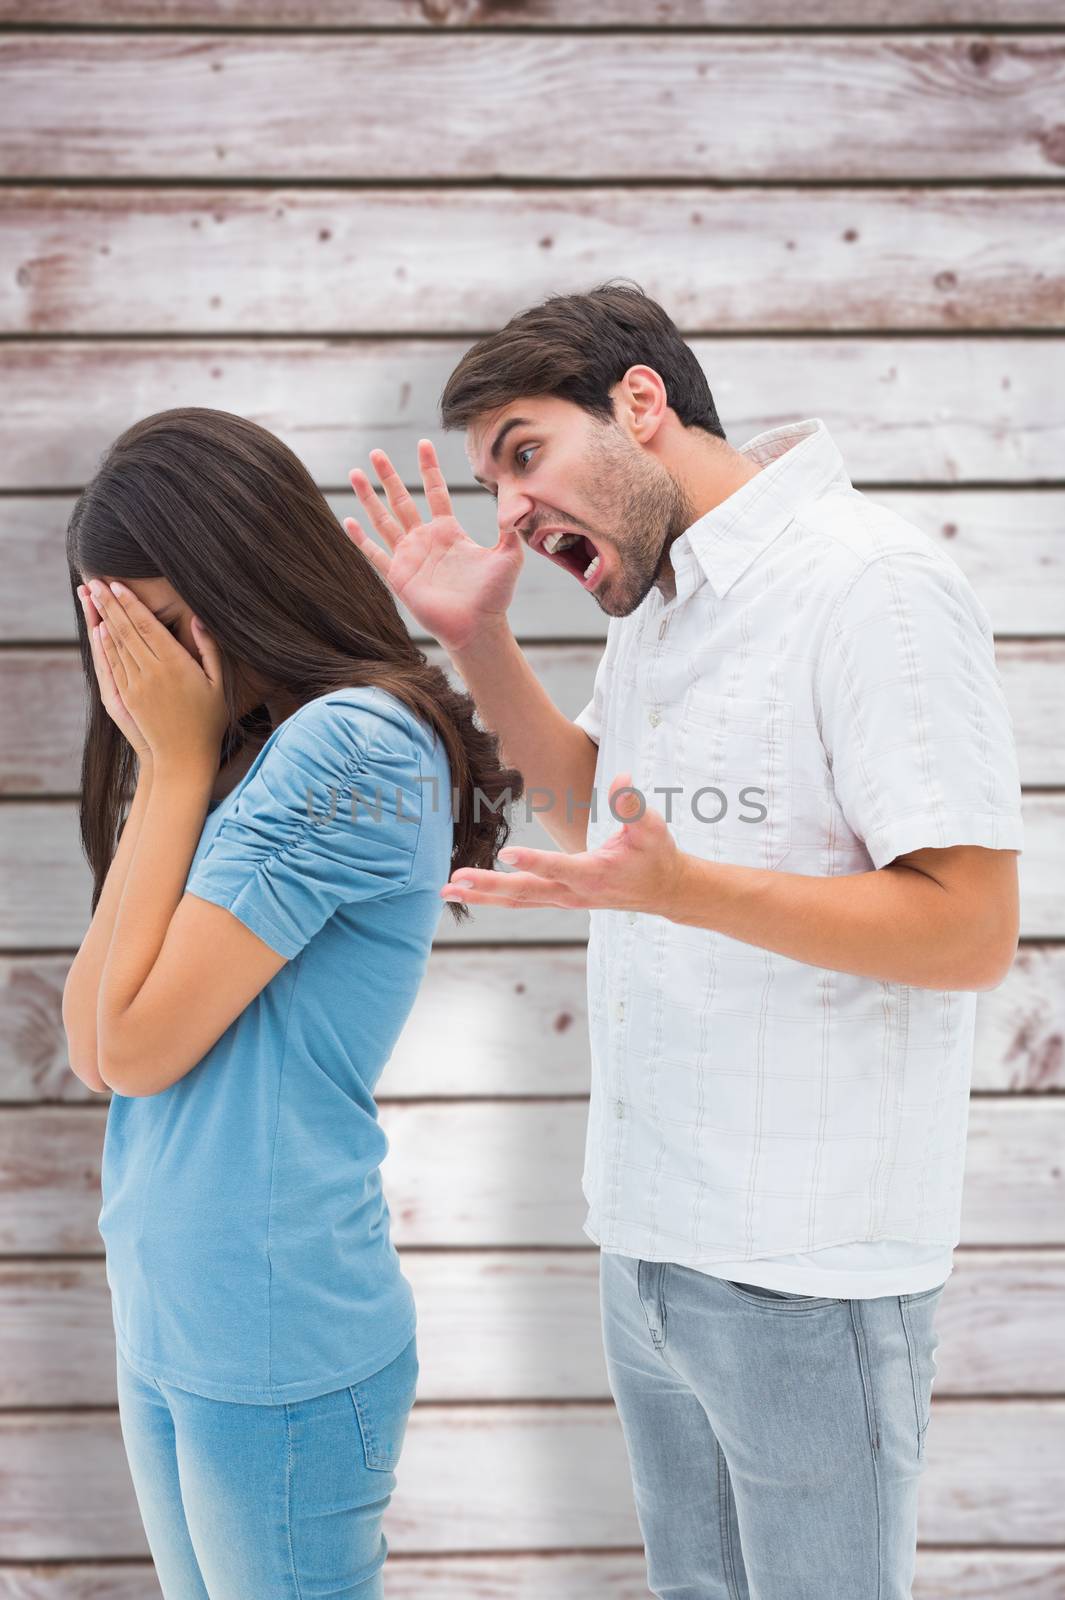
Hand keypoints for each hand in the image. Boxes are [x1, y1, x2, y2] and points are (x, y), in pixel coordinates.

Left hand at [86, 580, 227, 778]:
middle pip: (126, 630)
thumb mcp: (219, 683)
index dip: (131, 603)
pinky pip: (112, 665)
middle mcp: (152, 673)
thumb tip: (199, 620)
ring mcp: (135, 686)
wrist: (184, 757)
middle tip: (94, 581)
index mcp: (176, 665)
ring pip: (115, 645)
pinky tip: (99, 630)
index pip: (147, 626)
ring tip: (90, 598)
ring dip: (101, 619)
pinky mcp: (125, 698)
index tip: (117, 584)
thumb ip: (210, 650)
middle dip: (109, 604)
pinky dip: (103, 645)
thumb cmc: (209, 720)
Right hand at [344, 438, 522, 653]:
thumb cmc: (494, 596)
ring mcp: (409, 557)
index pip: (435, 492)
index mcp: (448, 531)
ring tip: (355, 474)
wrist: (477, 628)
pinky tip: (347, 520)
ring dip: (369, 498)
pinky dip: (360, 538)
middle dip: (389, 476)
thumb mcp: (508, 557)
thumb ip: (510, 530)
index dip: (429, 469)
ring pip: (383, 520)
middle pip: (402, 500)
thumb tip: (518, 506)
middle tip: (376, 453)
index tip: (423, 443)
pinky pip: (374, 554)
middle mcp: (425, 540)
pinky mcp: (398, 576)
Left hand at [439, 774, 683, 913]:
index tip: (507, 853)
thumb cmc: (656, 854)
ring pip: (518, 901)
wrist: (665, 890)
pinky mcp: (560, 899)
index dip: (534, 861)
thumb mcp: (652, 827)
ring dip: (482, 896)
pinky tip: (466, 892)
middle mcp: (575, 893)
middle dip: (489, 886)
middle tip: (456, 879)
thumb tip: (620, 779)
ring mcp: (565, 900)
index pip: (560, 868)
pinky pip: (522, 901)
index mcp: (595, 874)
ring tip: (446, 891)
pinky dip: (493, 899)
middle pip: (526, 893)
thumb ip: (633, 805)